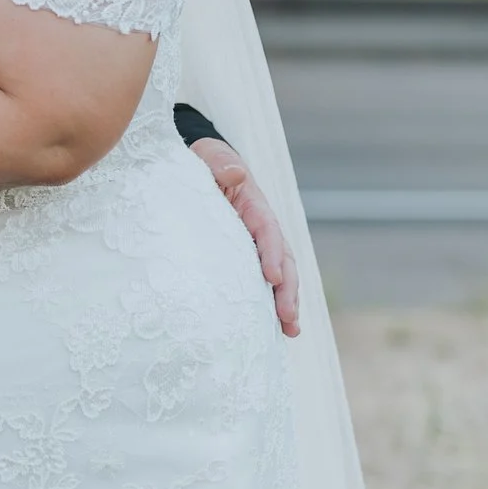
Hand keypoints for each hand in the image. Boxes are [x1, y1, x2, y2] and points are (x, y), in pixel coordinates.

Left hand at [189, 138, 300, 337]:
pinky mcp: (243, 261)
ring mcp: (254, 248)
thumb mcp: (210, 156)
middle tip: (288, 318)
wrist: (197, 169)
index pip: (268, 231)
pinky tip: (268, 330)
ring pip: (276, 277)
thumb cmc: (205, 163)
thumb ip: (220, 163)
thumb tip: (235, 173)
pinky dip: (266, 305)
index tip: (272, 277)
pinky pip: (257, 283)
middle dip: (288, 290)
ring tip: (290, 332)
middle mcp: (261, 230)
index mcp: (255, 206)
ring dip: (284, 304)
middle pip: (282, 260)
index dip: (272, 253)